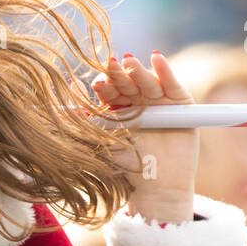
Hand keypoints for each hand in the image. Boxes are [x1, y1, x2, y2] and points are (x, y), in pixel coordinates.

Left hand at [92, 50, 196, 222]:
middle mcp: (138, 101)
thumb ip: (86, 117)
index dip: (104, 86)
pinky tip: (156, 58)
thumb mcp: (103, 139)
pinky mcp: (181, 103)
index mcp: (118, 108)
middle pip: (127, 83)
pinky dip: (165, 70)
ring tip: (129, 61)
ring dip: (138, 71)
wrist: (156, 187)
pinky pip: (172, 84)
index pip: (110, 91)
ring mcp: (160, 101)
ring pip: (147, 81)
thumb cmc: (126, 167)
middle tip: (111, 65)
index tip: (97, 85)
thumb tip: (65, 91)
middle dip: (119, 75)